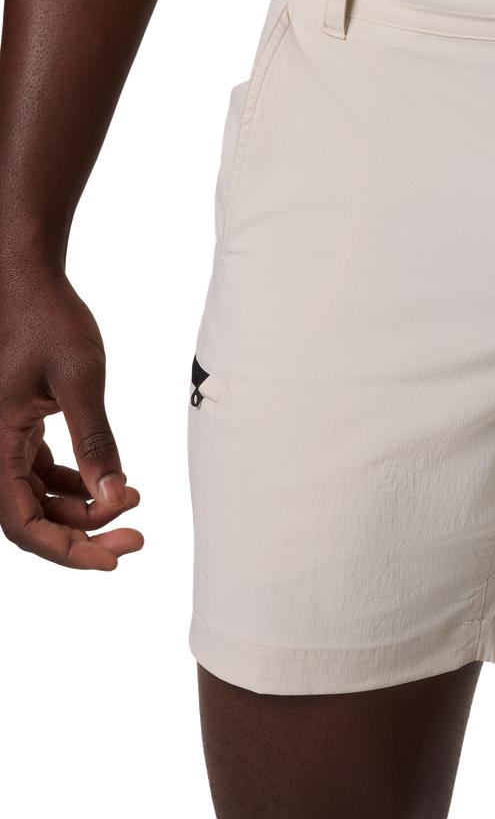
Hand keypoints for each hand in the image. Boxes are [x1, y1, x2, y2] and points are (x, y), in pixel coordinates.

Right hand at [0, 267, 141, 568]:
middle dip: (84, 534)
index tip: (113, 560)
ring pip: (39, 498)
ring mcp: (5, 439)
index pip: (22, 523)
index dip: (65, 551)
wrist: (26, 279)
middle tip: (137, 536)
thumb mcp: (79, 379)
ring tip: (134, 505)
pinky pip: (44, 474)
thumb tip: (115, 497)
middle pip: (32, 518)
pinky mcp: (21, 427)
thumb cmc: (48, 320)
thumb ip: (96, 441)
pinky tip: (114, 483)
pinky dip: (78, 485)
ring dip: (84, 510)